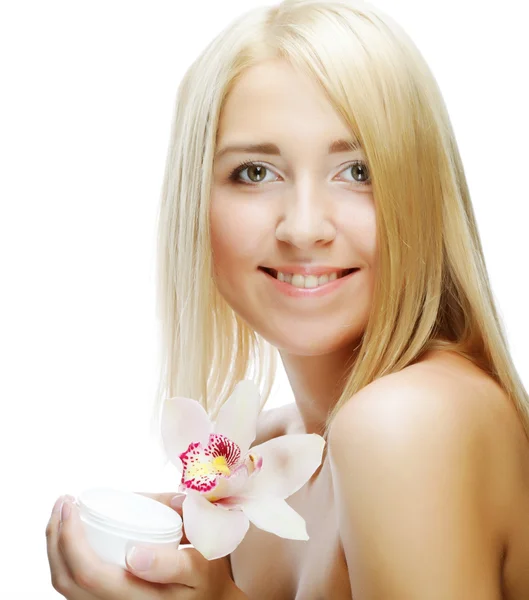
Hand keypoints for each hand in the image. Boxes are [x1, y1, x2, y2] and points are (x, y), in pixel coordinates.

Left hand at [45, 492, 243, 598]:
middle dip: (56, 537)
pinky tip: (70, 536)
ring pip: (66, 586)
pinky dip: (63, 559)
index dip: (71, 539)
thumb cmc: (206, 577)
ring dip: (55, 547)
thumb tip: (140, 548)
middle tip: (64, 502)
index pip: (89, 575)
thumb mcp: (204, 564)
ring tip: (61, 514)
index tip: (73, 504)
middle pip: (67, 580)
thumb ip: (175, 560)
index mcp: (138, 599)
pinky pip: (73, 587)